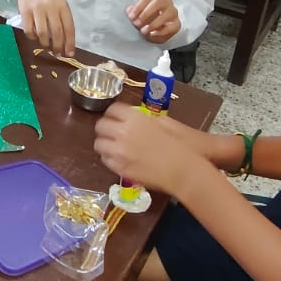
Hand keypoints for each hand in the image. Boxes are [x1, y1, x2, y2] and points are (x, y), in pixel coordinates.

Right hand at [16, 0, 75, 55]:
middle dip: (58, 47)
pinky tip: (35, 38)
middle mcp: (51, 7)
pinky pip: (29, 30)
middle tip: (57, 54)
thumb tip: (66, 43)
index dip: (70, 43)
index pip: (69, 27)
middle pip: (56, 32)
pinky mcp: (25, 11)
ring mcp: (37, 9)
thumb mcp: (59, 4)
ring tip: (47, 47)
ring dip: (45, 44)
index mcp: (62, 6)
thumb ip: (63, 20)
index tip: (70, 54)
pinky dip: (33, 38)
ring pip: (42, 33)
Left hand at [93, 106, 217, 199]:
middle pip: (101, 125)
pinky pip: (105, 160)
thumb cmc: (179, 146)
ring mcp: (119, 152)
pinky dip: (110, 158)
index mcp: (135, 118)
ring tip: (113, 147)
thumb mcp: (165, 123)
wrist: (182, 171)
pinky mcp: (119, 168)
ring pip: (99, 144)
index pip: (112, 109)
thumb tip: (135, 119)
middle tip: (111, 132)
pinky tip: (119, 159)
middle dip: (105, 128)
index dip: (113, 113)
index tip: (115, 117)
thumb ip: (145, 119)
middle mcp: (123, 132)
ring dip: (105, 143)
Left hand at [127, 0, 179, 46]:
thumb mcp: (139, 13)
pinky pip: (171, 27)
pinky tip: (152, 34)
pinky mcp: (176, 24)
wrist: (158, 29)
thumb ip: (133, 11)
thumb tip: (129, 10)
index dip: (138, 7)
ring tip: (143, 31)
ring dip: (153, 24)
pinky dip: (160, 32)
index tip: (131, 16)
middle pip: (157, 3)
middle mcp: (167, 2)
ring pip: (166, 15)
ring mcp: (173, 13)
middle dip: (145, 13)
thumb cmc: (148, 18)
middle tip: (137, 23)